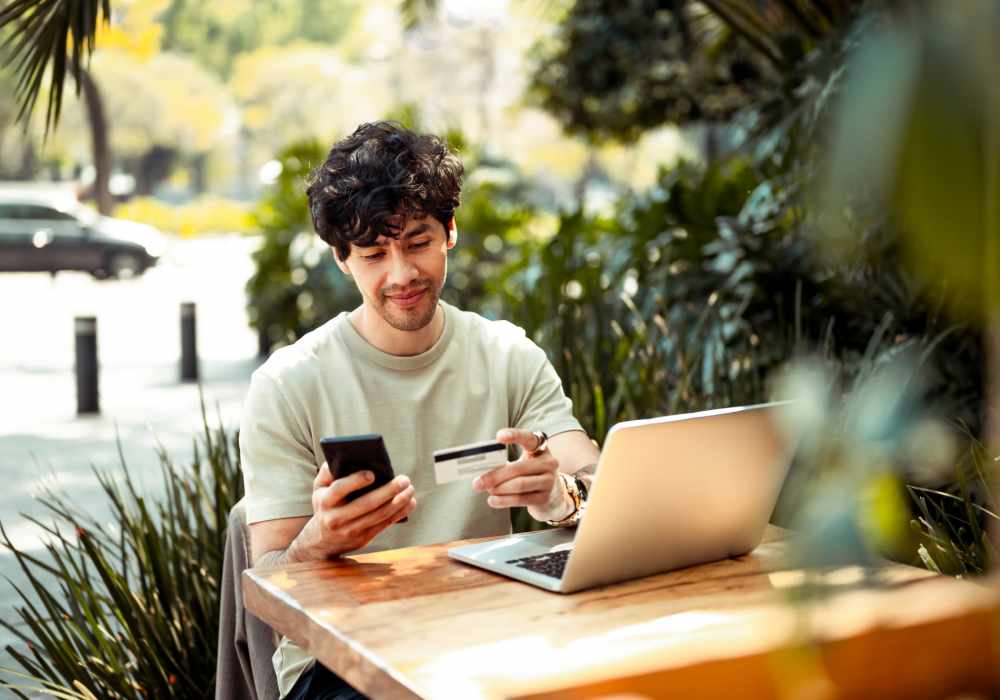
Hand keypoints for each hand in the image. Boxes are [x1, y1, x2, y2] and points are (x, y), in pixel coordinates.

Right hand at [302, 462, 416, 557]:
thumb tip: (343, 455)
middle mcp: (336, 518)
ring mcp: (350, 530)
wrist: (322, 540)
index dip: (355, 481)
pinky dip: (399, 513)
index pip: (339, 489)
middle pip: (366, 504)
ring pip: (378, 516)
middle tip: (404, 479)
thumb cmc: (325, 504)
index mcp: (324, 501)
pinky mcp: (363, 538)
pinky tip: (410, 502)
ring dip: (398, 502)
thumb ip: (328, 472)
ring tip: (410, 489)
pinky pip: (384, 525)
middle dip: (388, 491)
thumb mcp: (319, 488)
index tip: (372, 473)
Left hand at [472, 428, 572, 521]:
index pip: (528, 438)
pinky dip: (504, 500)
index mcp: (540, 448)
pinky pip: (521, 499)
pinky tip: (493, 501)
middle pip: (518, 468)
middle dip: (495, 476)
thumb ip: (505, 463)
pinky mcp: (545, 498)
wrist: (552, 495)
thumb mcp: (522, 463)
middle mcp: (548, 463)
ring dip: (499, 489)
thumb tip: (481, 471)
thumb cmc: (530, 474)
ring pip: (519, 485)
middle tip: (478, 482)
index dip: (515, 435)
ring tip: (487, 490)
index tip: (499, 437)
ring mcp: (549, 481)